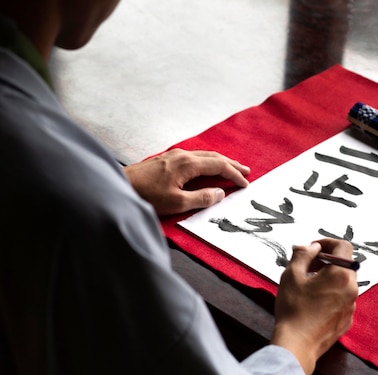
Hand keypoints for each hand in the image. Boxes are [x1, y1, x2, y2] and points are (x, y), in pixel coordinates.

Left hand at [123, 149, 249, 215]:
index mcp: (188, 164)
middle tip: (246, 171)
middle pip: (214, 157)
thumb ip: (202, 198)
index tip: (245, 184)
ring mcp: (173, 155)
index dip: (234, 175)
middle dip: (231, 164)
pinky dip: (207, 161)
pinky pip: (194, 156)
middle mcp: (183, 155)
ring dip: (220, 161)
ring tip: (231, 167)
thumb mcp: (177, 203)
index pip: (219, 166)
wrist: (118, 187)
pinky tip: (206, 166)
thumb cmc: (146, 196)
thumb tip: (220, 193)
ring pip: (204, 155)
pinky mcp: (166, 159)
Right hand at [271, 239, 357, 374]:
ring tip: (309, 284)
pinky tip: (314, 301)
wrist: (297, 345)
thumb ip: (303, 254)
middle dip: (327, 260)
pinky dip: (332, 294)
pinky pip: (343, 298)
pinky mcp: (347, 319)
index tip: (313, 249)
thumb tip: (312, 247)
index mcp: (341, 274)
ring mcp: (351, 305)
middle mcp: (352, 288)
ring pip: (344, 282)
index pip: (343, 246)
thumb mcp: (291, 275)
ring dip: (329, 277)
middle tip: (308, 265)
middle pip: (345, 264)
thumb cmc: (293, 309)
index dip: (327, 243)